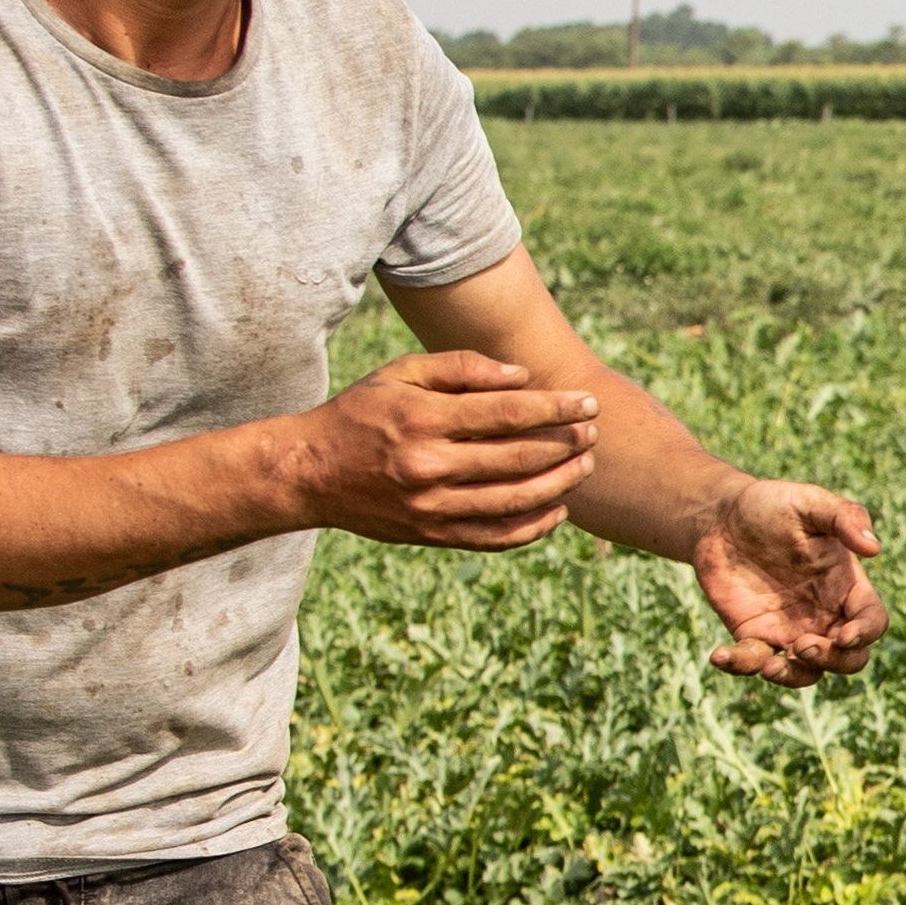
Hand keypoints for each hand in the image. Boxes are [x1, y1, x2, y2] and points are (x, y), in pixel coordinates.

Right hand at [277, 353, 597, 551]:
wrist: (311, 473)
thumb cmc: (362, 413)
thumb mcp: (401, 373)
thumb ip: (461, 368)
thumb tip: (521, 377)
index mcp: (424, 419)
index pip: (508, 413)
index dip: (556, 408)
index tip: (587, 403)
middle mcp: (429, 465)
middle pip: (519, 458)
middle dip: (566, 444)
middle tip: (594, 433)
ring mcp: (432, 506)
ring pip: (515, 501)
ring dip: (560, 484)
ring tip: (585, 466)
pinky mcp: (432, 535)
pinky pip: (495, 536)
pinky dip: (533, 527)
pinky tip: (557, 509)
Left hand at [689, 477, 890, 682]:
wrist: (722, 518)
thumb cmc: (773, 506)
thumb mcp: (811, 502)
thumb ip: (844, 517)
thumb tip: (874, 547)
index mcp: (846, 586)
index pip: (872, 621)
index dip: (865, 634)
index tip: (844, 635)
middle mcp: (824, 615)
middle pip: (848, 659)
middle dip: (832, 661)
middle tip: (802, 644)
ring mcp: (790, 630)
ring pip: (806, 673)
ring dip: (792, 676)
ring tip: (768, 665)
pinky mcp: (754, 635)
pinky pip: (753, 662)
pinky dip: (739, 665)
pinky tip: (719, 655)